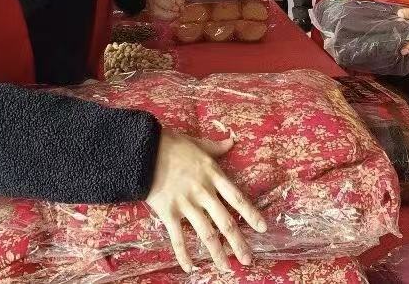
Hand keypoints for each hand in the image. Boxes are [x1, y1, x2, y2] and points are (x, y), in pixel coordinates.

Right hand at [145, 130, 266, 272]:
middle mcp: (204, 193)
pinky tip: (190, 268)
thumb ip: (217, 147)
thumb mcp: (199, 144)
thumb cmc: (173, 146)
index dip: (251, 214)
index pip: (237, 198)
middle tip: (248, 260)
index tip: (262, 229)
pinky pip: (178, 238)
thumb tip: (232, 140)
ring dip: (217, 253)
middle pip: (225, 222)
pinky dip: (184, 254)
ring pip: (206, 234)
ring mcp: (187, 204)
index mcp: (213, 176)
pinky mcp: (169, 213)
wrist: (146, 150)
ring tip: (226, 268)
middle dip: (238, 243)